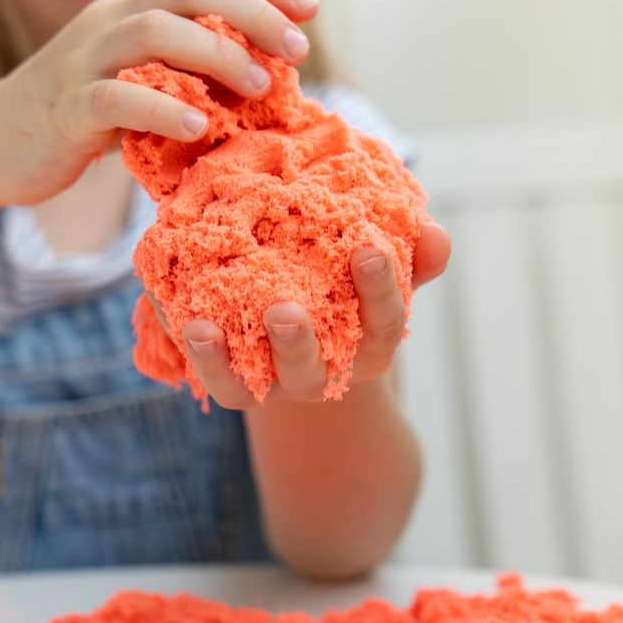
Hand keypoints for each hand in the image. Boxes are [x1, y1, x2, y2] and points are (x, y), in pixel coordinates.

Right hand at [0, 0, 319, 211]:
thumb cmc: (87, 113)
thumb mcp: (143, 78)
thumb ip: (191, 69)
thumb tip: (269, 77)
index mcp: (134, 4)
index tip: (310, 9)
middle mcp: (110, 18)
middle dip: (251, 13)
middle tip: (295, 50)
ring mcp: (85, 60)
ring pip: (153, 32)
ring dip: (216, 56)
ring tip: (259, 88)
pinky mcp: (68, 108)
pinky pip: (117, 99)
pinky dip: (163, 110)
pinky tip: (199, 130)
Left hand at [145, 222, 452, 408]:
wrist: (301, 336)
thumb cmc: (348, 291)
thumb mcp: (381, 274)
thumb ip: (411, 256)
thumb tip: (437, 234)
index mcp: (369, 344)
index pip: (383, 323)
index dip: (381, 290)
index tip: (369, 248)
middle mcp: (323, 373)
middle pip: (314, 368)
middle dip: (298, 343)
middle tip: (283, 311)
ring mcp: (277, 385)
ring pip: (252, 382)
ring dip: (225, 358)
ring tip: (205, 326)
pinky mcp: (235, 387)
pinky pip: (216, 379)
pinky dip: (199, 354)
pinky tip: (185, 322)